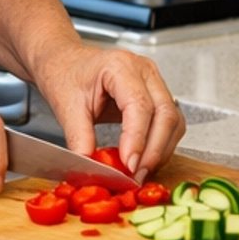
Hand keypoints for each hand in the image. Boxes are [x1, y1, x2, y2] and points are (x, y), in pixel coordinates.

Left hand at [34, 42, 184, 178]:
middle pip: (165, 114)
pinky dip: (160, 145)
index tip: (129, 166)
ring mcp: (154, 82)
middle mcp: (144, 72)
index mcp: (120, 67)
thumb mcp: (66, 107)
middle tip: (136, 176)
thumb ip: (80, 139)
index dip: (137, 140)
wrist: (65, 63)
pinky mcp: (157, 96)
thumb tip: (93, 169)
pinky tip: (144, 160)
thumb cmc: (65, 75)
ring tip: (139, 172)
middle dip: (154, 151)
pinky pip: (170, 123)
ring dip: (160, 151)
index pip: (140, 106)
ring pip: (173, 121)